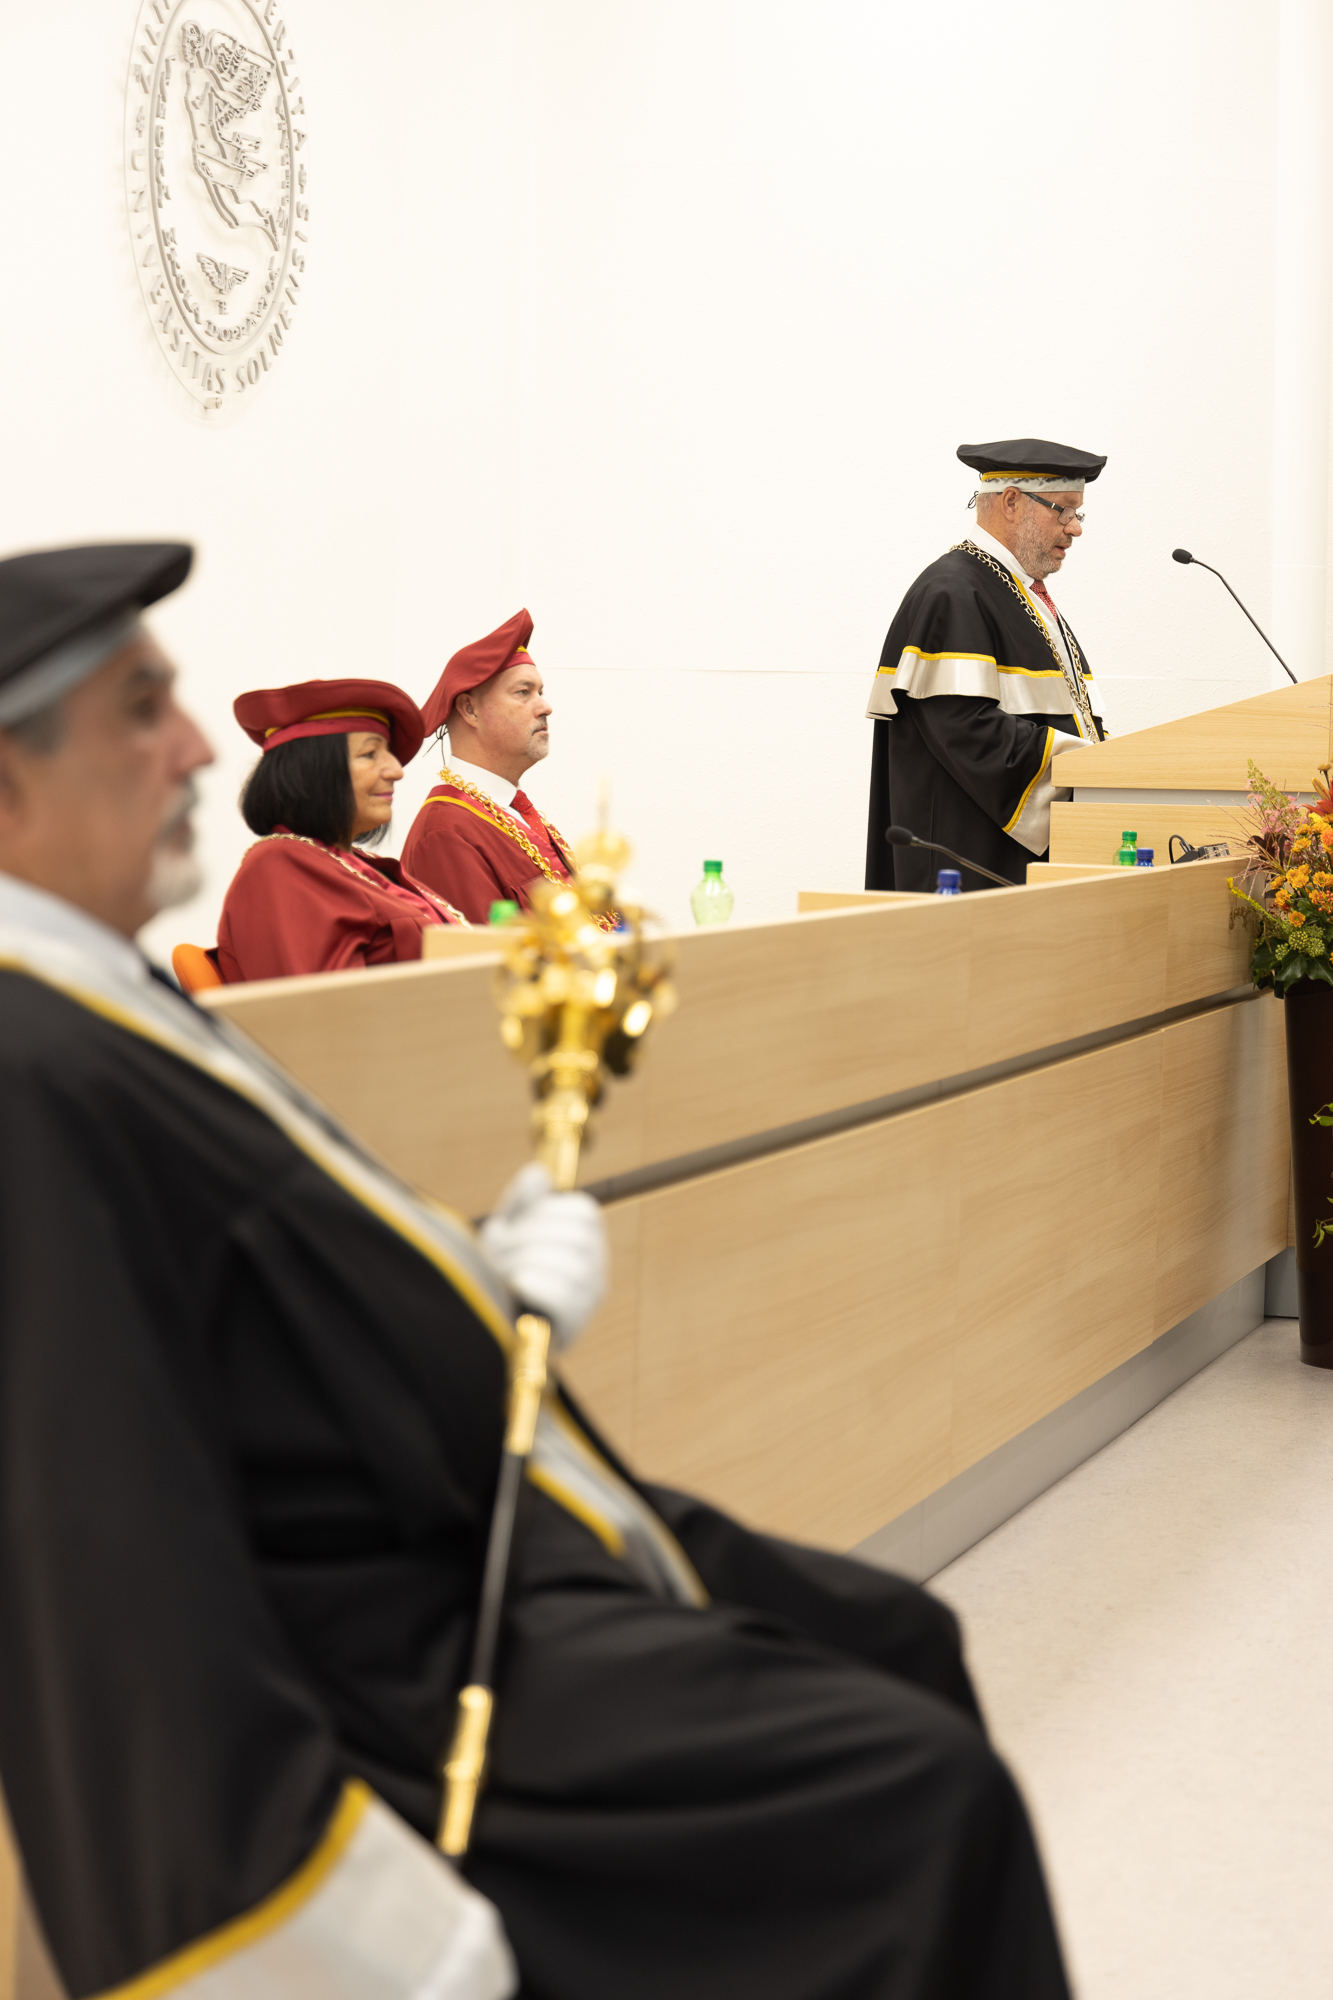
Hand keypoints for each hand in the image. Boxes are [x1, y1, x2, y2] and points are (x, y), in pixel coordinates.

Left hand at [479, 1162, 606, 1352]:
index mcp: (587, 1237)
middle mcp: (598, 1264)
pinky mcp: (577, 1322)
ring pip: (566, 1263)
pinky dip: (532, 1285)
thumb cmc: (501, 1273)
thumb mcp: (508, 1231)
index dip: (541, 1214)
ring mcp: (591, 1294)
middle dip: (525, 1239)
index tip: (512, 1228)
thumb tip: (539, 1172)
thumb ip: (523, 1202)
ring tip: (502, 1275)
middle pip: (573, 1236)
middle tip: (497, 1253)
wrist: (492, 1325)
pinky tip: (515, 1289)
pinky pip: (561, 1294)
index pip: (583, 1211)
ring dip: (521, 1264)